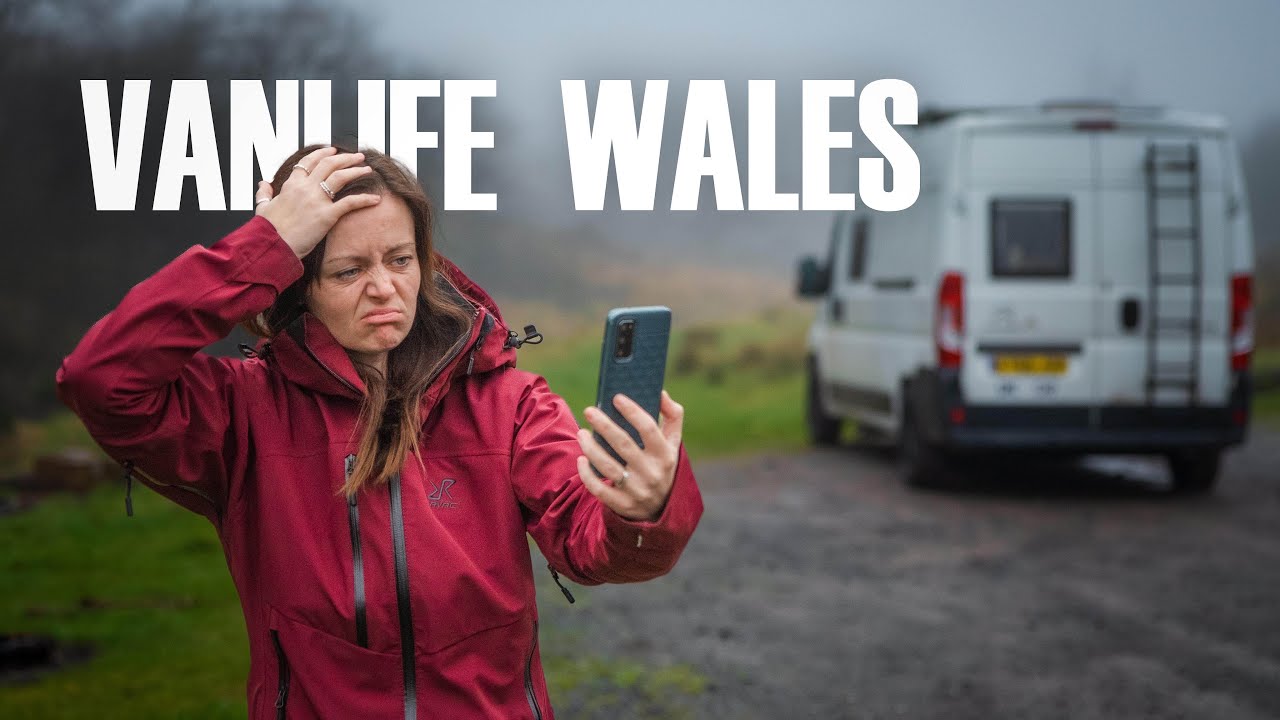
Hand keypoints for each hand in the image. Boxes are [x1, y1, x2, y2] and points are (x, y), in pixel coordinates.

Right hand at [253, 146, 381, 258]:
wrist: (271, 246)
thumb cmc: (266, 230)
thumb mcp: (262, 208)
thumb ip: (264, 194)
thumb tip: (263, 184)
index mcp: (291, 185)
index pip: (308, 162)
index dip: (322, 154)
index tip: (333, 151)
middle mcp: (305, 188)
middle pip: (328, 164)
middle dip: (345, 158)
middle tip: (357, 156)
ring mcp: (316, 200)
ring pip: (340, 176)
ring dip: (356, 170)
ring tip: (367, 168)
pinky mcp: (327, 215)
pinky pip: (350, 203)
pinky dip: (365, 199)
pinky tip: (376, 199)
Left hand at [576, 390, 684, 521]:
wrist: (661, 509)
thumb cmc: (662, 464)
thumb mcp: (674, 443)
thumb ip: (673, 416)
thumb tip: (660, 392)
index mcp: (666, 455)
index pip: (649, 429)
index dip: (632, 412)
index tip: (616, 398)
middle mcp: (652, 473)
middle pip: (624, 445)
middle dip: (604, 425)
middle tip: (590, 411)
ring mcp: (637, 491)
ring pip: (608, 467)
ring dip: (591, 448)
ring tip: (581, 433)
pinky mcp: (622, 504)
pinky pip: (599, 489)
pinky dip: (587, 474)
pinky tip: (581, 459)